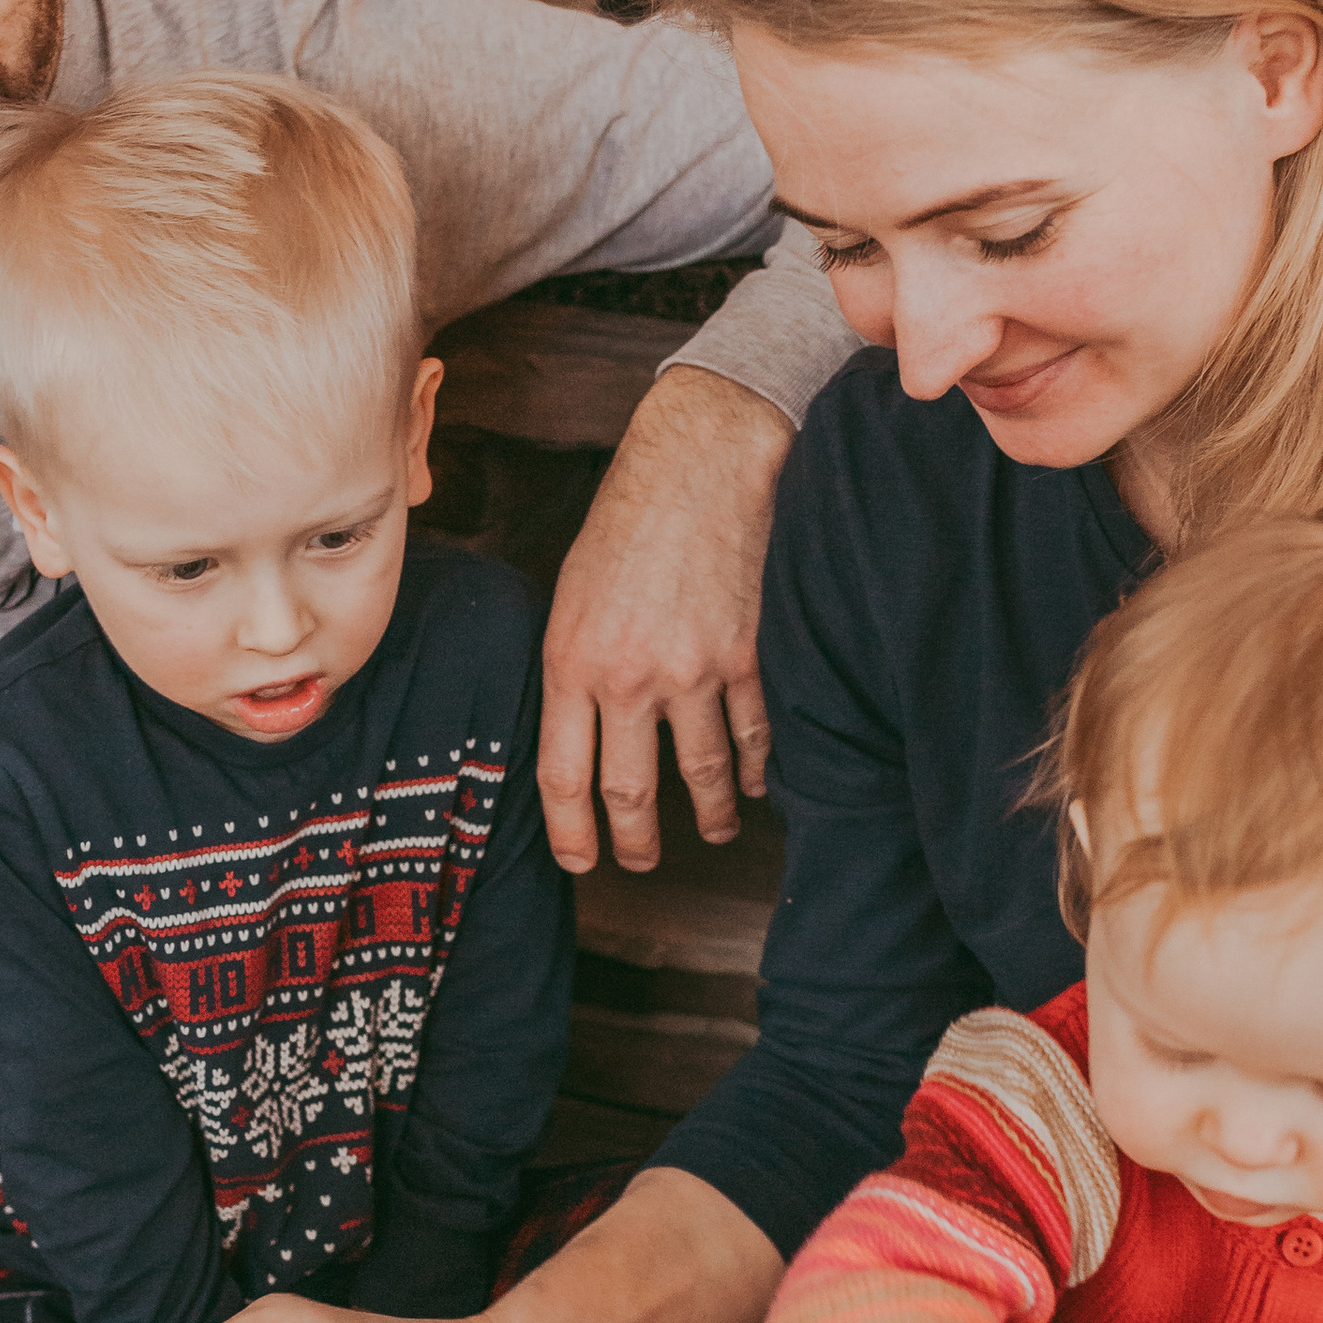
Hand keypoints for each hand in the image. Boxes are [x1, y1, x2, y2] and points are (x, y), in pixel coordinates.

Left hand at [539, 367, 787, 872]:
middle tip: (640, 861)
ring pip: (703, 775)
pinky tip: (759, 783)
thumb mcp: (571, 595)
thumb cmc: (628, 519)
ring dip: (711, 815)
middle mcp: (630, 676)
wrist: (700, 461)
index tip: (579, 860)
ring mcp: (694, 670)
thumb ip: (575, 667)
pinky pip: (755, 735)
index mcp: (573, 660)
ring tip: (713, 831)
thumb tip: (580, 732)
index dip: (571, 833)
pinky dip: (759, 769)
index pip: (564, 777)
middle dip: (635, 842)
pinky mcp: (749, 655)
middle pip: (631, 793)